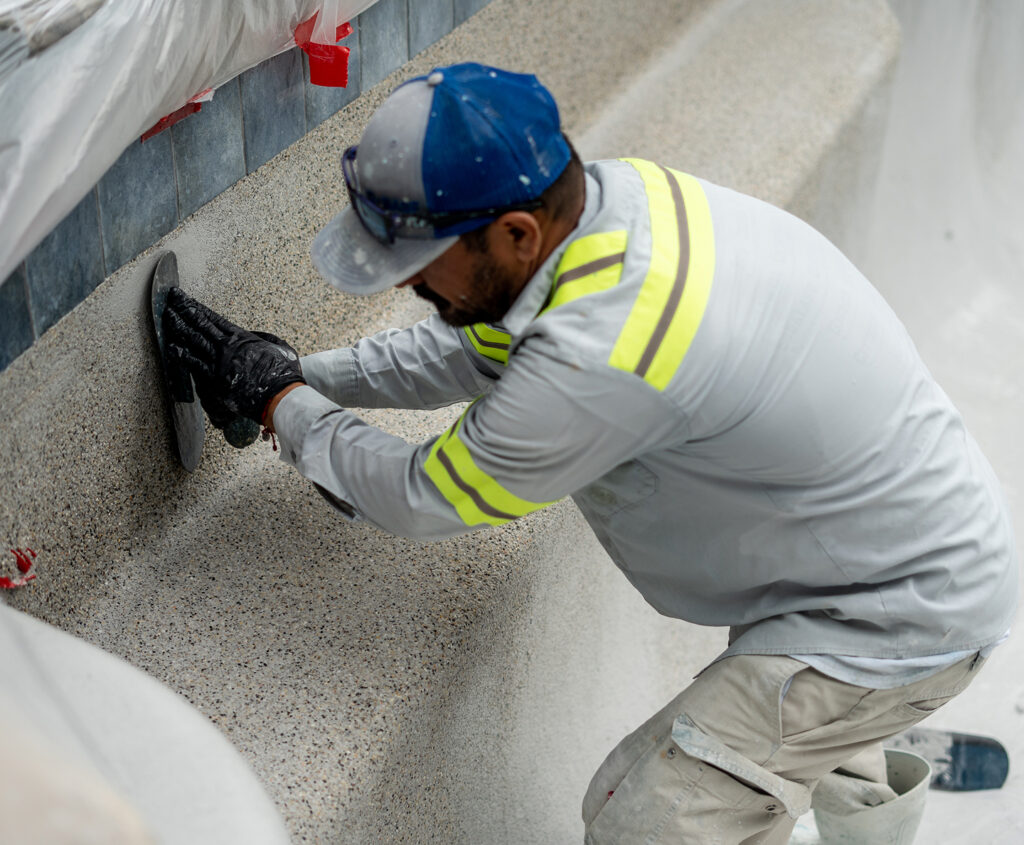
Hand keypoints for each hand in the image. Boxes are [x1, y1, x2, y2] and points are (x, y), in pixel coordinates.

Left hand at [163, 288, 304, 422]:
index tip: (185, 299)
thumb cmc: (282, 374)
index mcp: (241, 337)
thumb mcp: (280, 348)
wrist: (278, 394)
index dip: (197, 307)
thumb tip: (254, 336)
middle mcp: (227, 346)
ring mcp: (219, 362)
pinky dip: (181, 354)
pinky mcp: (214, 378)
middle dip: (183, 309)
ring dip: (178, 327)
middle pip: (200, 324)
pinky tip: (171, 346)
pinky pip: (193, 363)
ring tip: (167, 316)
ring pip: (193, 340)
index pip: (213, 318)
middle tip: (171, 298)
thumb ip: (264, 339)